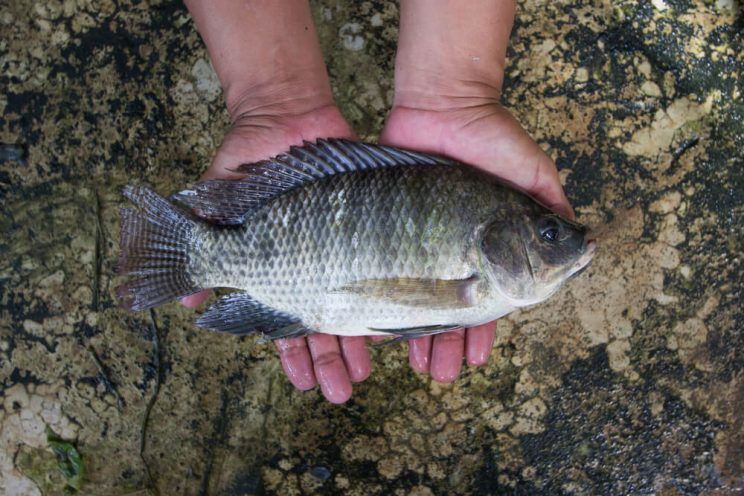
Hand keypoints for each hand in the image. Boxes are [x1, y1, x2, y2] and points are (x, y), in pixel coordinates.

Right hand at [182, 100, 371, 403]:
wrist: (285, 112)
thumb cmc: (245, 156)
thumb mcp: (216, 199)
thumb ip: (202, 244)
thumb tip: (187, 300)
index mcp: (278, 269)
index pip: (288, 322)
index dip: (297, 356)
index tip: (308, 383)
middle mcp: (312, 263)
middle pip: (327, 322)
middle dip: (333, 359)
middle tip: (343, 391)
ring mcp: (342, 245)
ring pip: (357, 302)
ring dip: (361, 340)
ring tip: (371, 370)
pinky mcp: (371, 225)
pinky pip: (386, 264)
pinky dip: (393, 294)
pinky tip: (403, 324)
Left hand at [380, 94, 571, 382]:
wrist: (442, 103)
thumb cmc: (492, 137)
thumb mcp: (533, 173)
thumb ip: (552, 209)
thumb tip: (584, 246)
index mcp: (488, 246)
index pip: (485, 299)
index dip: (482, 330)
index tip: (476, 358)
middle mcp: (451, 249)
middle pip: (447, 308)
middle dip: (446, 344)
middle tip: (439, 375)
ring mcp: (417, 240)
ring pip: (414, 298)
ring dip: (417, 335)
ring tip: (415, 365)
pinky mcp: (386, 225)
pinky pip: (381, 268)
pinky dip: (382, 298)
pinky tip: (379, 329)